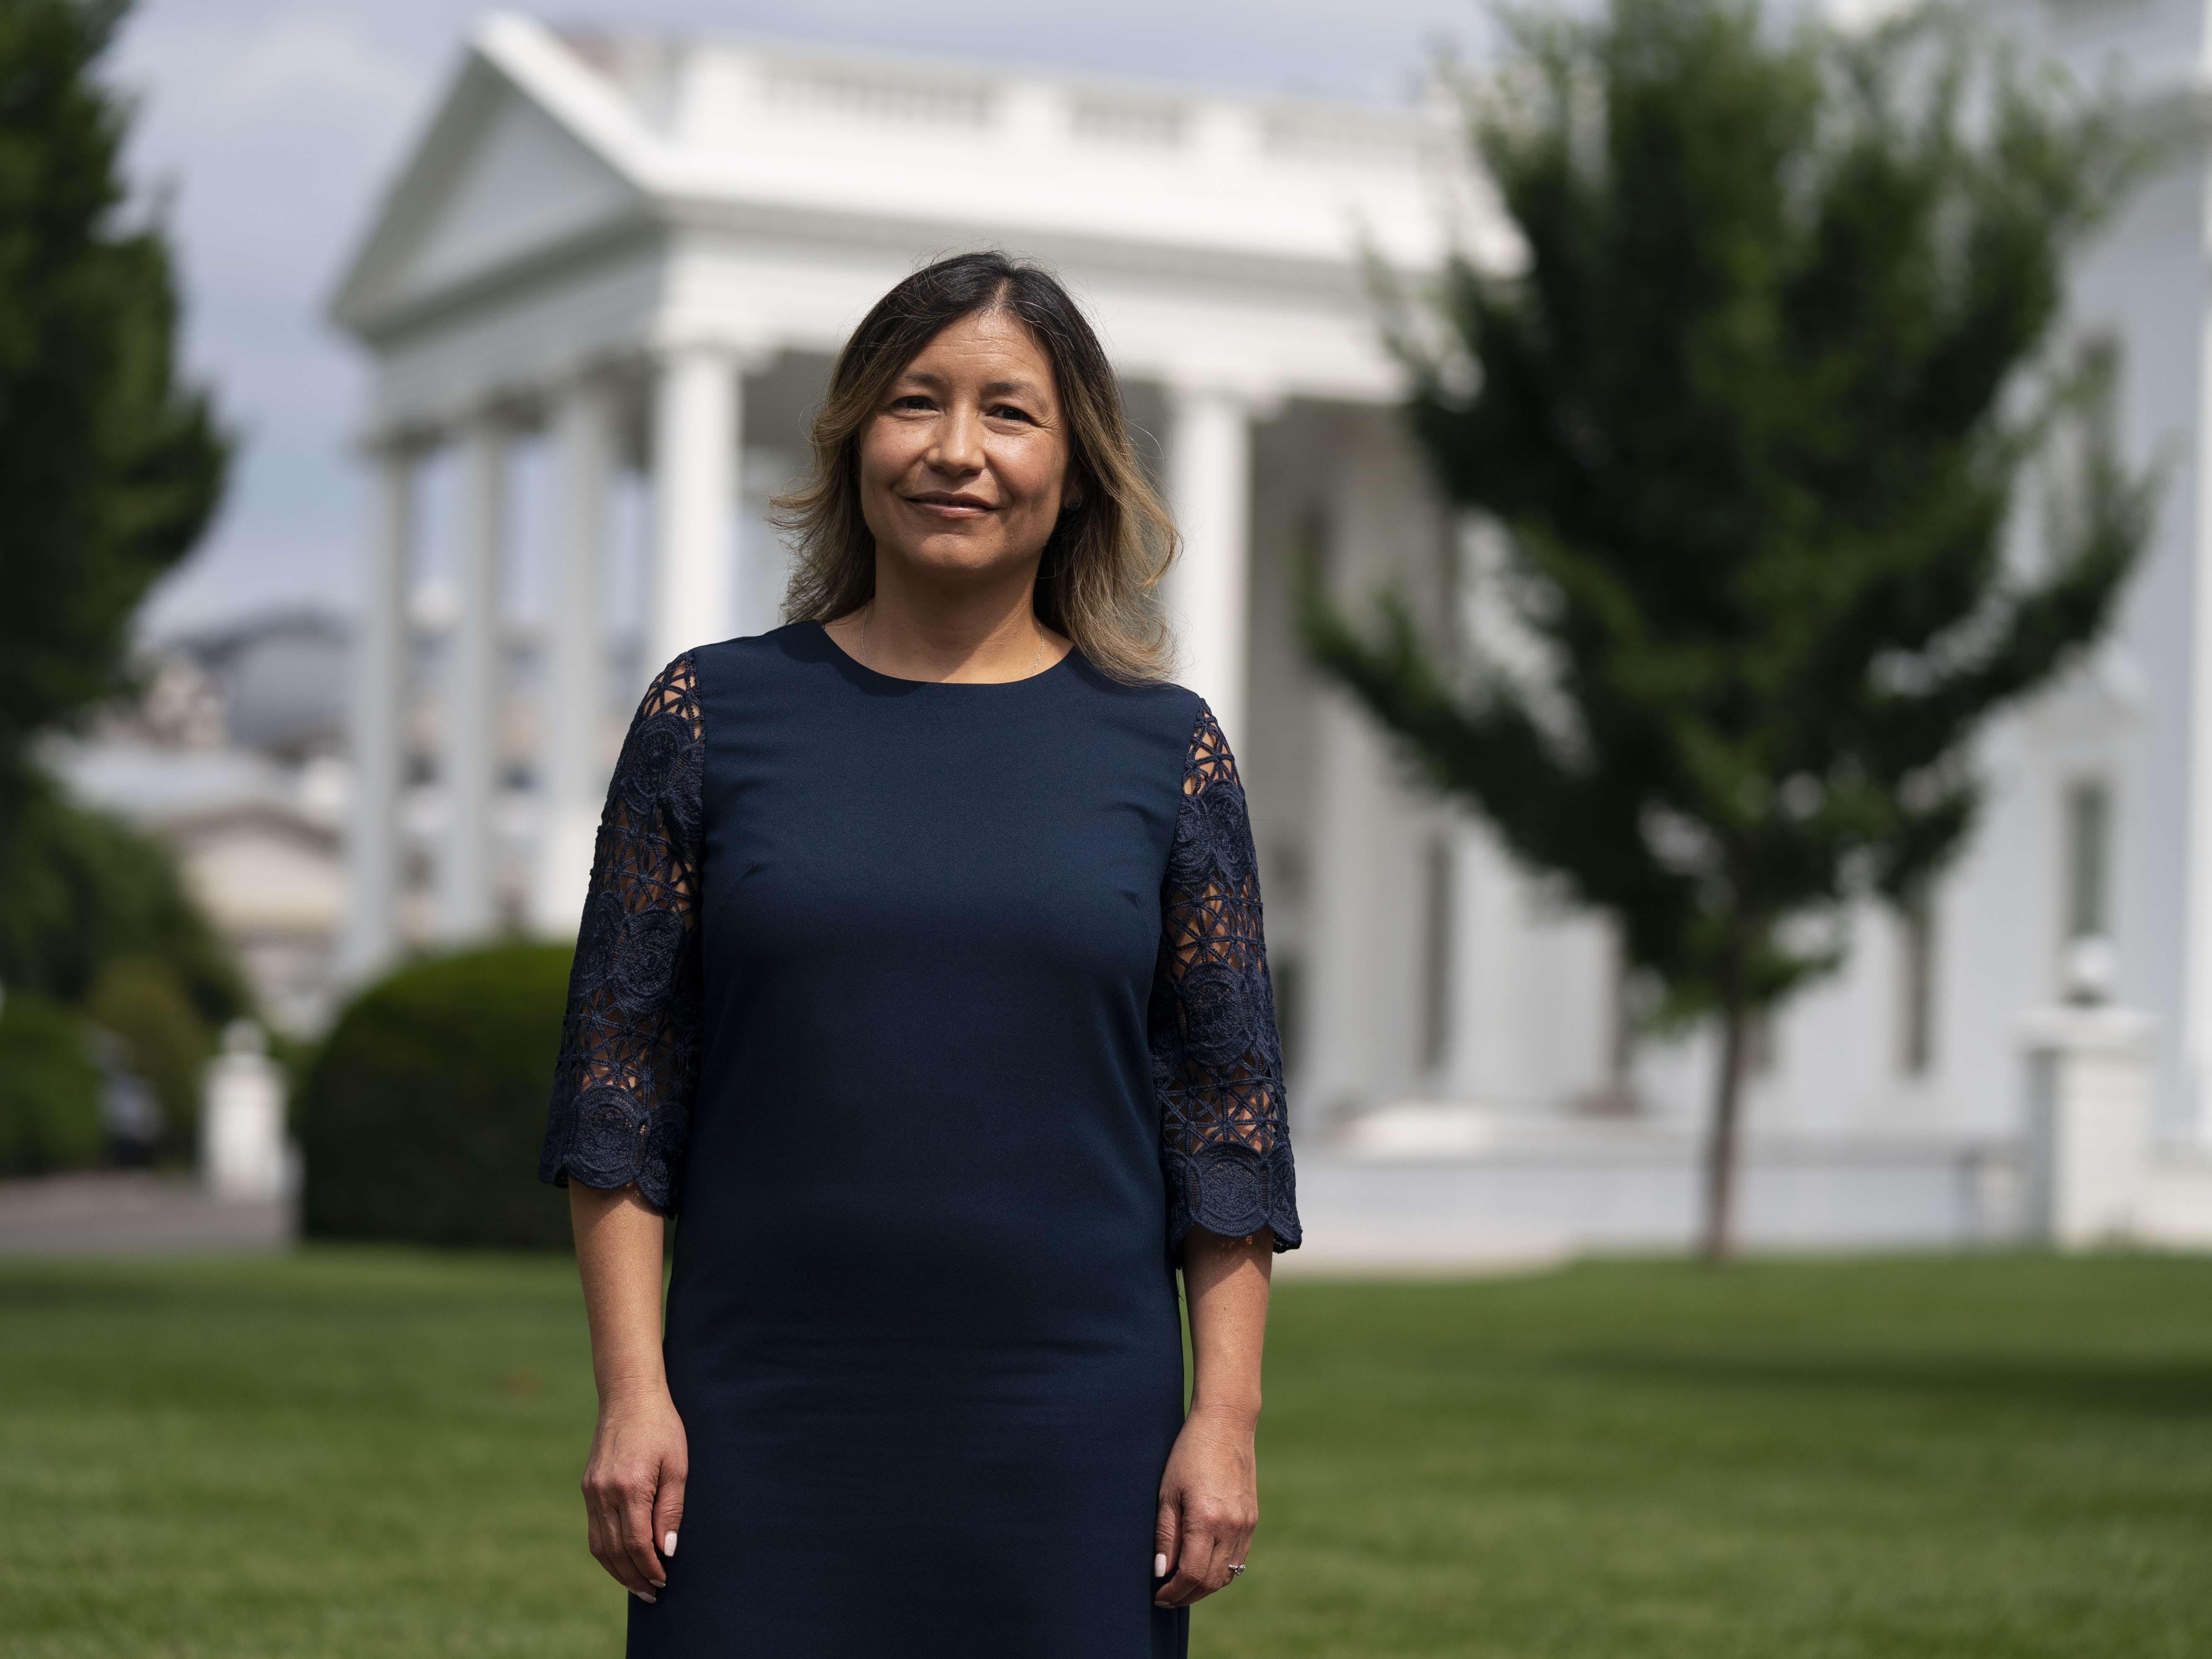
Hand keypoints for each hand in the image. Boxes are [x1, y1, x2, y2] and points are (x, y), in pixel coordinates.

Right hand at [582, 1382, 687, 1601]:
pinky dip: (607, 1552)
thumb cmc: (661, 1428)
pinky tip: (622, 1559)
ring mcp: (591, 1491)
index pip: (637, 1543)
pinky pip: (594, 1530)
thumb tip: (667, 1551)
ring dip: (618, 1570)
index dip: (650, 1567)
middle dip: (634, 1577)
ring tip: (638, 1584)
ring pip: (599, 1546)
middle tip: (652, 1593)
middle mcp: (604, 1493)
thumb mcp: (677, 1466)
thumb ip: (670, 1510)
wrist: (629, 1397)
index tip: (664, 1581)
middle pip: (615, 1551)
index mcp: (630, 1487)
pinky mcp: (587, 1488)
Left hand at [1152, 1403, 1257, 1607]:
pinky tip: (1203, 1564)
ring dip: (1205, 1586)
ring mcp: (1246, 1524)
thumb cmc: (1188, 1454)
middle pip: (1212, 1581)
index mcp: (1207, 1519)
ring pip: (1228, 1574)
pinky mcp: (1252, 1519)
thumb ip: (1165, 1535)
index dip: (1174, 1592)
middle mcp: (1231, 1526)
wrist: (1226, 1424)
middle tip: (1167, 1597)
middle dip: (1187, 1595)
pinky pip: (1238, 1558)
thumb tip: (1162, 1572)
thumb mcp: (1167, 1492)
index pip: (1192, 1574)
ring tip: (1182, 1584)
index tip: (1158, 1596)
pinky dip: (1221, 1570)